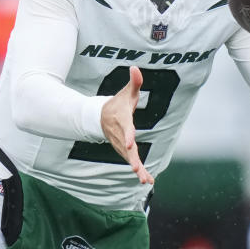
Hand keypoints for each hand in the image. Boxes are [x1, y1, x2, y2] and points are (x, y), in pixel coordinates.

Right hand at [101, 66, 154, 184]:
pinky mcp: (124, 150)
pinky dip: (140, 171)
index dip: (128, 135)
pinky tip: (148, 181)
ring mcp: (121, 144)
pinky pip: (132, 161)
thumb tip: (136, 68)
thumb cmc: (118, 104)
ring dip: (138, 169)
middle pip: (126, 148)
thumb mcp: (126, 93)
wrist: (100, 117)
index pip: (126, 128)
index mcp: (122, 120)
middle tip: (136, 170)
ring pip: (129, 158)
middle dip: (132, 159)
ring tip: (146, 180)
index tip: (130, 143)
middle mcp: (121, 135)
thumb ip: (134, 82)